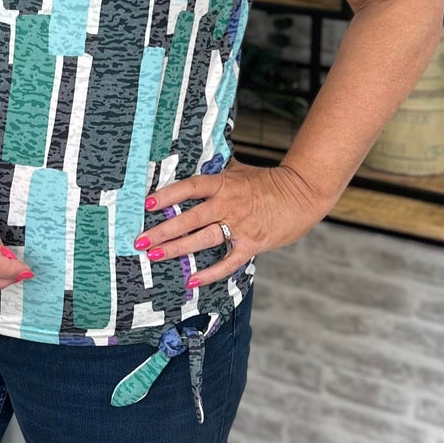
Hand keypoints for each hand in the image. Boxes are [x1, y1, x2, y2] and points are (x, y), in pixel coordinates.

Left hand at [135, 162, 332, 291]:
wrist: (302, 194)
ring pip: (203, 239)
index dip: (168, 195)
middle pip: (189, 218)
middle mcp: (229, 204)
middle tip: (140, 240)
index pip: (190, 188)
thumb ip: (217, 171)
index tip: (147, 204)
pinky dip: (210, 272)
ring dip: (177, 249)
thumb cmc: (268, 182)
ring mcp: (240, 225)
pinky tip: (191, 280)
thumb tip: (195, 163)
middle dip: (162, 230)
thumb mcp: (240, 171)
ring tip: (155, 255)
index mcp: (224, 183)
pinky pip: (227, 262)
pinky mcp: (252, 244)